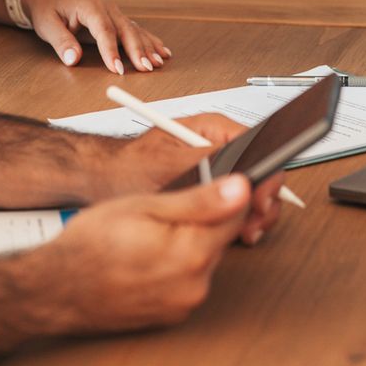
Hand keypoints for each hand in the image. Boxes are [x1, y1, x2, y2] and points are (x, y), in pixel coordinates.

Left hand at [20, 0, 169, 74]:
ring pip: (134, 30)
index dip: (111, 51)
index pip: (104, 31)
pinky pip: (135, 30)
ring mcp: (113, 12)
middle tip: (147, 68)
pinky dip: (149, 41)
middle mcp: (106, 7)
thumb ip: (61, 42)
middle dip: (137, 50)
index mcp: (89, 7)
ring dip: (147, 47)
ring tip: (159, 62)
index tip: (117, 69)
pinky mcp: (116, 18)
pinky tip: (162, 51)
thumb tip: (72, 59)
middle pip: (125, 30)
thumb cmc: (47, 9)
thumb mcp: (47, 25)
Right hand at [23, 175, 250, 334]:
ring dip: (188, 244)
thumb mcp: (143, 205)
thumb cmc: (89, 245)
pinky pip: (188, 281)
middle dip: (203, 220)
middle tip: (164, 211)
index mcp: (192, 253)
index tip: (227, 180)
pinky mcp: (173, 317)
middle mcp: (195, 286)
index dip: (233, 192)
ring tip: (148, 236)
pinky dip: (176, 267)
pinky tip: (147, 257)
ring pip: (204, 260)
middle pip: (221, 238)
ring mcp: (184, 305)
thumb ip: (199, 200)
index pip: (239, 215)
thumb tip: (241, 189)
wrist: (55, 290)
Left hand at [104, 111, 282, 244]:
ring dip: (250, 216)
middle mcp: (220, 149)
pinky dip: (235, 223)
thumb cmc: (127, 165)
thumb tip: (242, 172)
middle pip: (259, 173)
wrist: (99, 182)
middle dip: (260, 201)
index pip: (260, 146)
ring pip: (248, 195)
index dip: (266, 174)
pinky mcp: (206, 194)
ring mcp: (215, 173)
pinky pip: (232, 208)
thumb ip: (209, 164)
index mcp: (215, 130)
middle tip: (252, 224)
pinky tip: (230, 236)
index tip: (260, 199)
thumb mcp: (170, 163)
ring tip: (242, 233)